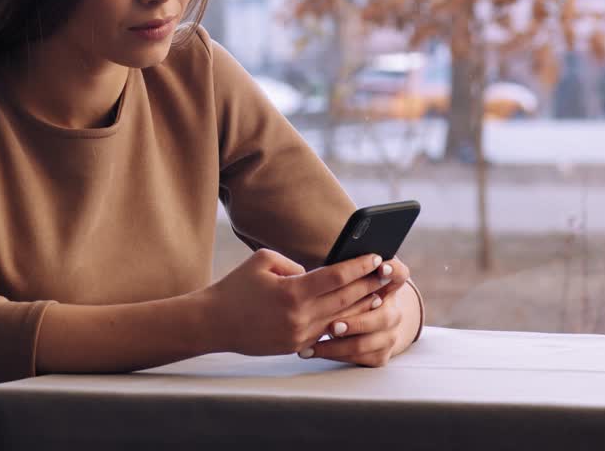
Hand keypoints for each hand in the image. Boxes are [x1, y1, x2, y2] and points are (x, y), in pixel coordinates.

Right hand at [202, 249, 393, 356]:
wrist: (213, 324)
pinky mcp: (296, 347)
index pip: (336, 277)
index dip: (358, 266)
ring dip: (363, 306)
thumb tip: (314, 273)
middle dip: (370, 285)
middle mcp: (300, 316)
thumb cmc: (235, 287)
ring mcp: (299, 336)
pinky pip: (325, 333)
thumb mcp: (263, 261)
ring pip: (341, 319)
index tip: (376, 257)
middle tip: (390, 273)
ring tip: (382, 294)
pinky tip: (356, 314)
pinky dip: (343, 322)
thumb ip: (294, 264)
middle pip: (345, 299)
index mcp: (292, 292)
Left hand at [302, 257, 419, 366]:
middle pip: (384, 316)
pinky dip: (334, 355)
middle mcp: (394, 310)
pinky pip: (359, 358)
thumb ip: (342, 270)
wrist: (364, 324)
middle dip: (356, 322)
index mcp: (388, 285)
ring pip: (367, 343)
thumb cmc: (347, 294)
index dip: (392, 270)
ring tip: (314, 344)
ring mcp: (390, 334)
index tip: (380, 267)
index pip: (399, 273)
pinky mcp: (381, 354)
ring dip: (339, 345)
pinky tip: (313, 351)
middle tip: (333, 326)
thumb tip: (315, 265)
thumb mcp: (347, 279)